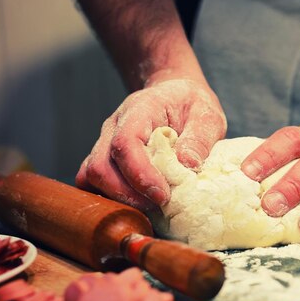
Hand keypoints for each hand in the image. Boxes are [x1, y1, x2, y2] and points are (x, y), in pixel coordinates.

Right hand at [76, 79, 225, 209]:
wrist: (176, 94)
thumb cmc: (191, 105)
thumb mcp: (207, 115)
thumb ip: (200, 138)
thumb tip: (187, 164)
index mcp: (140, 110)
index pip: (125, 142)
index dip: (139, 173)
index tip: (162, 195)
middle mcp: (115, 125)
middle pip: (101, 165)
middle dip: (127, 193)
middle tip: (159, 205)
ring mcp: (105, 142)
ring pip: (92, 176)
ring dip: (118, 198)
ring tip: (151, 206)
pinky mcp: (105, 157)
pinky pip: (92, 181)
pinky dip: (110, 197)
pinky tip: (136, 203)